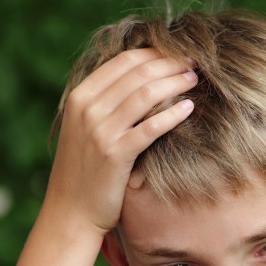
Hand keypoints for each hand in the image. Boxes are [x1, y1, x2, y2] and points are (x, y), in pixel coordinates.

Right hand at [43, 49, 196, 239]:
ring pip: (146, 94)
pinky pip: (151, 127)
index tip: (177, 53)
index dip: (155, 53)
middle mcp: (87, 109)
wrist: (71, 211)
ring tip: (194, 81)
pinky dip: (172, 114)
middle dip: (169, 64)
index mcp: (80, 96)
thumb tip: (139, 78)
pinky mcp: (116, 154)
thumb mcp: (84, 128)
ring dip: (174, 83)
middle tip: (193, 63)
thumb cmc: (84, 170)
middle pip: (138, 73)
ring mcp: (100, 131)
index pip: (123, 62)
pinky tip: (189, 109)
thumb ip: (104, 102)